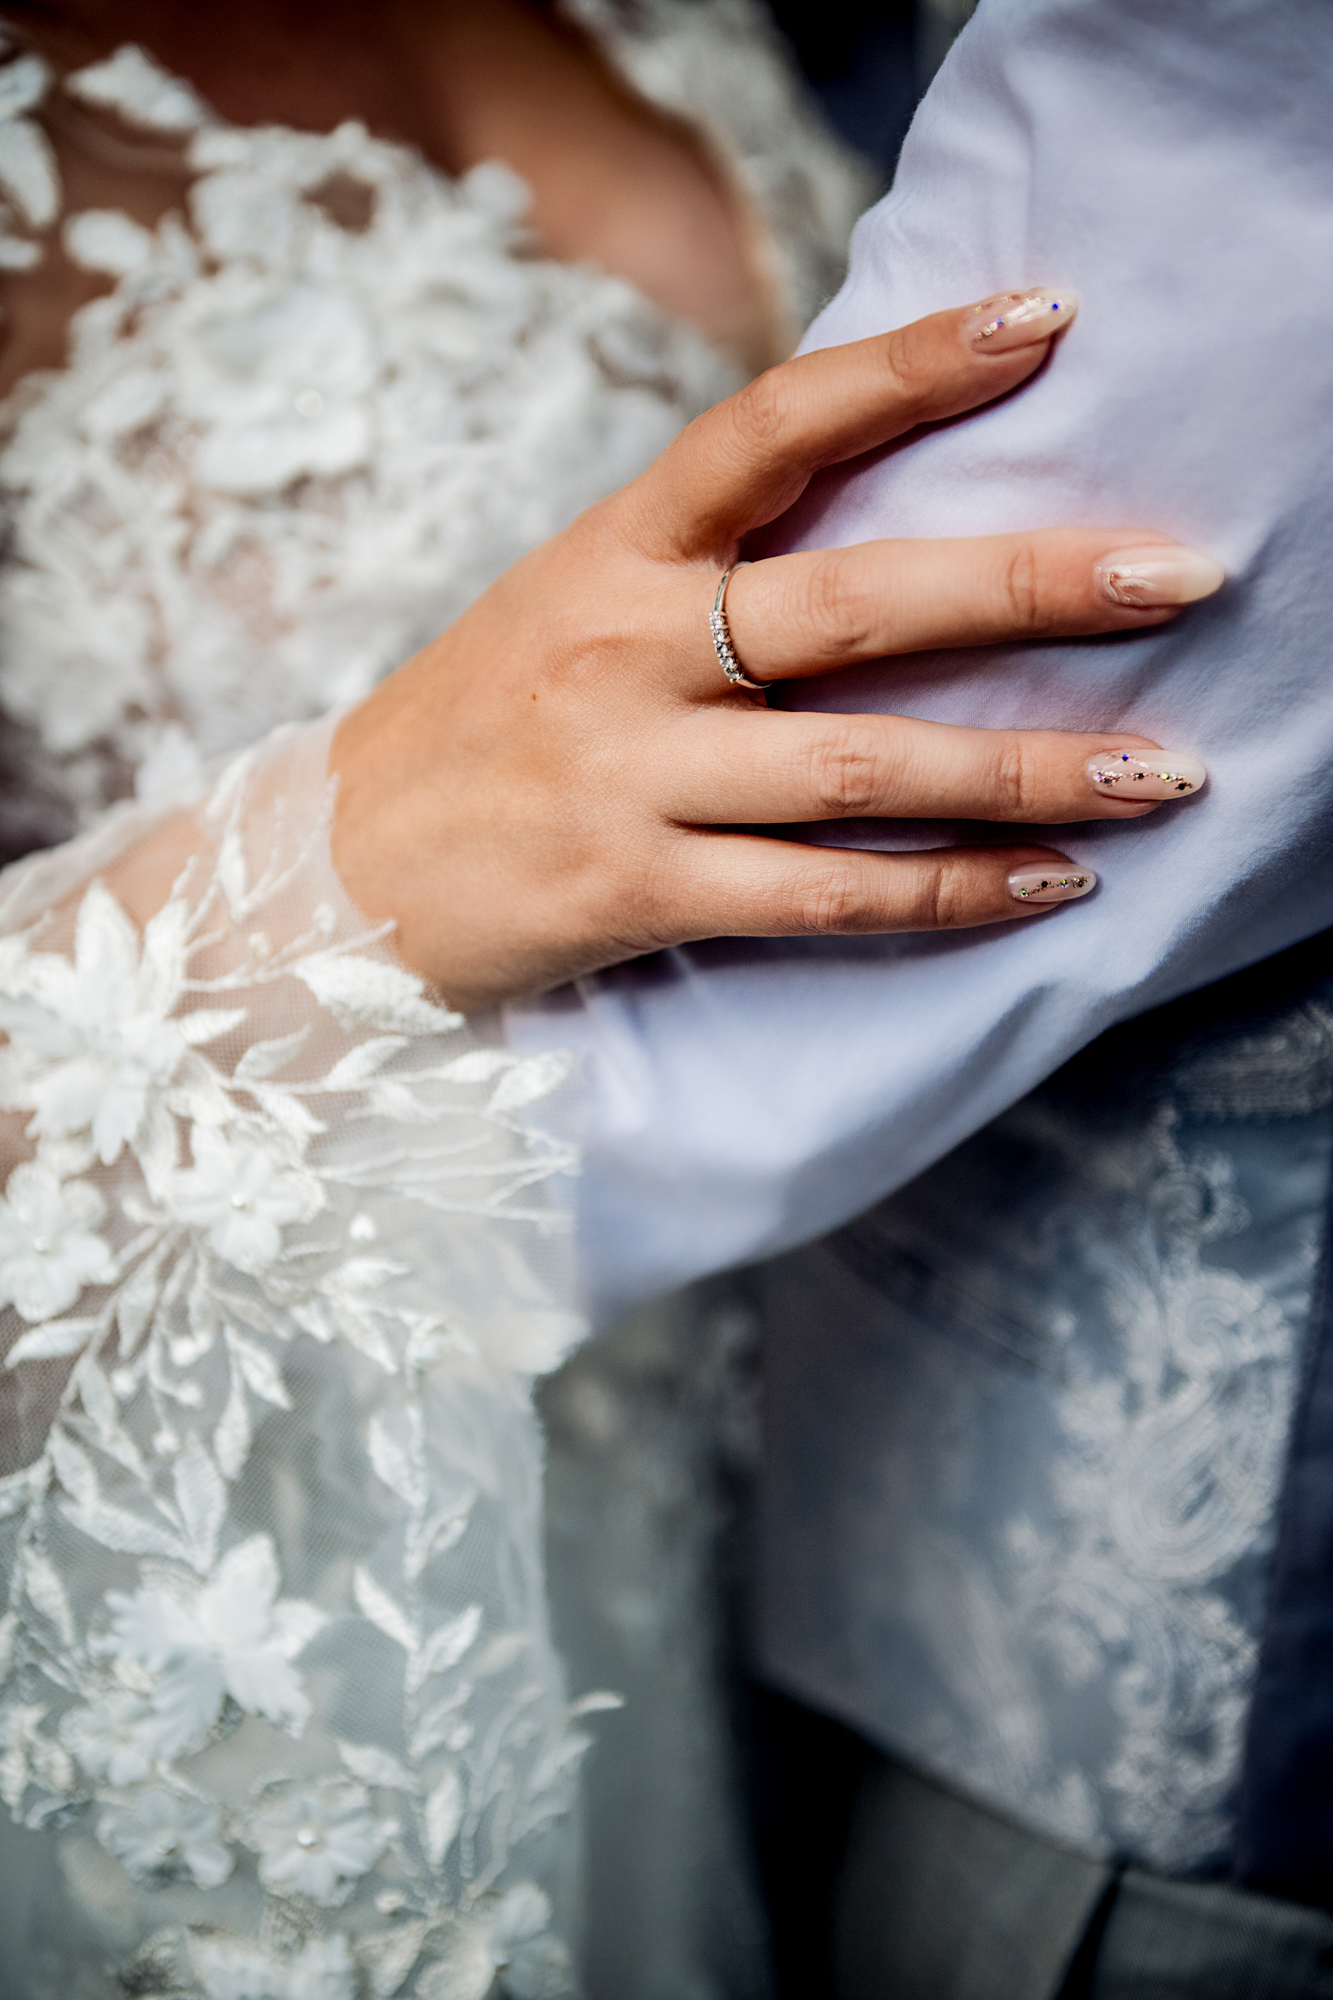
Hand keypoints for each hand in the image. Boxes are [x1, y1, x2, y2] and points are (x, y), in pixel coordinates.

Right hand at [331, 288, 1220, 1011]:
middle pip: (855, 604)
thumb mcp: (564, 607)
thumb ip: (698, 566)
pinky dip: (945, 891)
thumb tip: (873, 516)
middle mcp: (621, 649)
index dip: (908, 368)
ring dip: (1027, 771)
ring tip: (1158, 776)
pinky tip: (1044, 884)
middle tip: (1174, 574)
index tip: (1042, 325)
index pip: (769, 428)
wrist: (328, 874)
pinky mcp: (632, 891)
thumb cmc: (476, 731)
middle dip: (1028, 584)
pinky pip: (822, 893)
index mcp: (608, 550)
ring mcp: (626, 773)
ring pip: (862, 766)